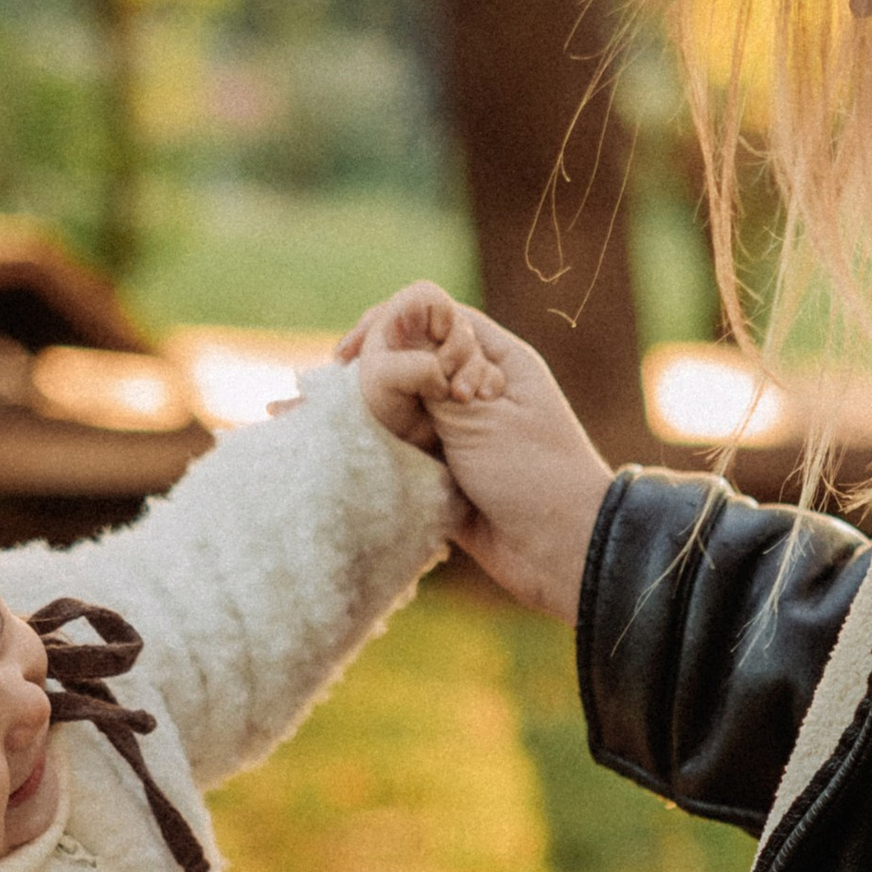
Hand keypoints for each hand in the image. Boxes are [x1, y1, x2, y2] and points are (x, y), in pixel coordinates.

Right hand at [341, 285, 613, 622]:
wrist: (565, 554)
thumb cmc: (536, 477)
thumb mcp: (481, 419)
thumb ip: (429, 380)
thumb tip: (384, 340)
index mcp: (496, 360)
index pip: (433, 316)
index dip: (391, 324)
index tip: (355, 352)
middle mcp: (474, 388)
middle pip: (407, 358)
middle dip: (364, 367)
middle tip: (326, 386)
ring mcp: (457, 432)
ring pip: (397, 405)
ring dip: (358, 409)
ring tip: (306, 414)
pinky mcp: (443, 473)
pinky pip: (398, 450)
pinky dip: (367, 447)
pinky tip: (330, 447)